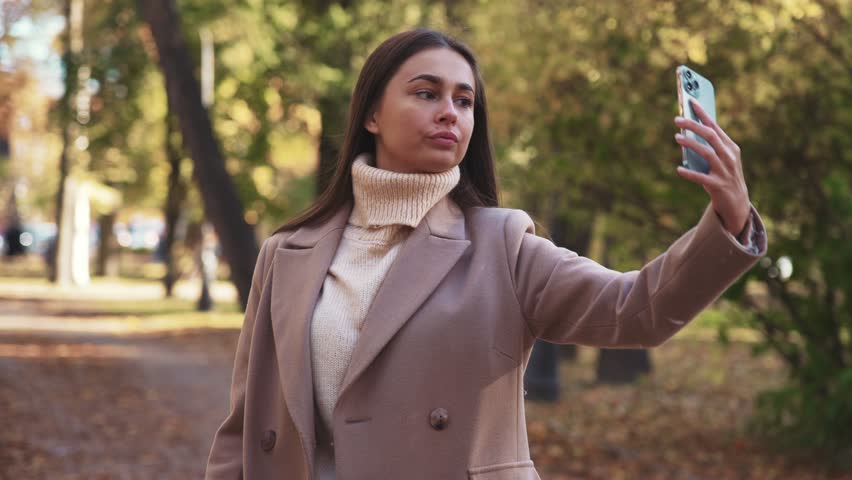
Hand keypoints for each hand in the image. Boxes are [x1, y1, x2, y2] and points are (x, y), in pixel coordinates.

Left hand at [674, 98, 749, 236]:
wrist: (736, 202)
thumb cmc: (724, 176)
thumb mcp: (720, 159)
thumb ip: (708, 147)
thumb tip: (687, 133)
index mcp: (730, 147)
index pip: (715, 126)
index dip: (703, 113)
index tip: (691, 101)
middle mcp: (729, 157)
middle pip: (710, 136)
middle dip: (694, 125)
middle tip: (677, 119)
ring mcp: (725, 171)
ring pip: (707, 153)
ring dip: (691, 144)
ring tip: (676, 137)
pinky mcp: (718, 185)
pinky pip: (701, 177)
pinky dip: (689, 173)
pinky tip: (678, 169)